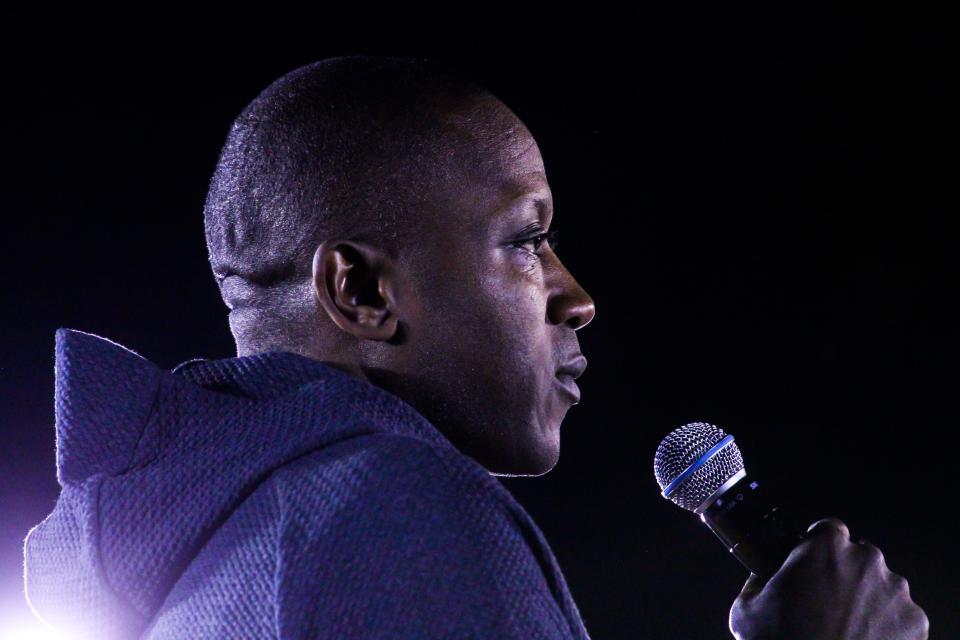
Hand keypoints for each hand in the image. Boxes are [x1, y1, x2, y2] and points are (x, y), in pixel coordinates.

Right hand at [729, 517, 927, 639]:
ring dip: (866, 599)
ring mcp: (895, 591)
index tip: (811, 564)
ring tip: (844, 627)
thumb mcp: (745, 609)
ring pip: (881, 585)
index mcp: (825, 547)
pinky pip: (899, 615)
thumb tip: (762, 578)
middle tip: (823, 602)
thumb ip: (756, 582)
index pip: (827, 529)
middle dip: (843, 574)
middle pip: (858, 556)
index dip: (817, 547)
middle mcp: (866, 560)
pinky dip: (886, 626)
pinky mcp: (914, 622)